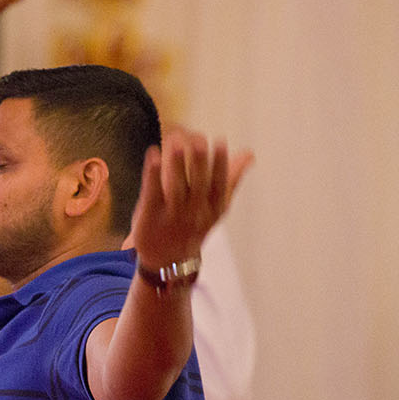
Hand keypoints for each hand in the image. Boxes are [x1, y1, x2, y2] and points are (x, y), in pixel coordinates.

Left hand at [129, 129, 252, 272]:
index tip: (221, 141)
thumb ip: (231, 179)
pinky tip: (153, 153)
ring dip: (177, 164)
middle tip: (199, 138)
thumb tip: (249, 154)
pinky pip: (152, 192)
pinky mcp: (149, 215)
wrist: (167, 261)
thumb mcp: (216, 208)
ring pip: (176, 187)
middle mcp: (194, 213)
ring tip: (177, 141)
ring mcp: (171, 215)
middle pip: (198, 185)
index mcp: (212, 209)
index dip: (220, 164)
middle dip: (199, 161)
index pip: (219, 185)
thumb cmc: (193, 226)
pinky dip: (152, 174)